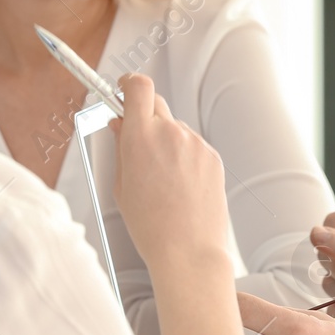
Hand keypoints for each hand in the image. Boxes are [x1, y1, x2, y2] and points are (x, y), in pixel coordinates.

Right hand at [109, 73, 229, 270]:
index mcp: (141, 137)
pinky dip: (184, 157)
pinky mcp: (213, 156)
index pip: (138, 87)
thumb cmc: (150, 225)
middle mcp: (171, 133)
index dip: (129, 84)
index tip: (123, 90)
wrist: (188, 250)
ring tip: (162, 181)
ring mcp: (195, 144)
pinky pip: (193, 146)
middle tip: (137, 142)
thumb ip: (121, 148)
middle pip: (156, 104)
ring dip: (166, 142)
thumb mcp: (121, 185)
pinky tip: (181, 187)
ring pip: (175, 129)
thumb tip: (120, 123)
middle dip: (144, 117)